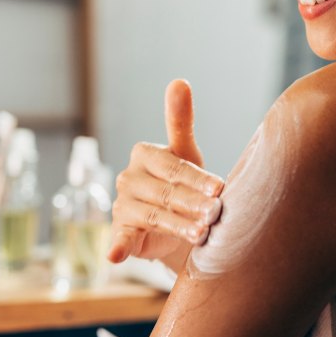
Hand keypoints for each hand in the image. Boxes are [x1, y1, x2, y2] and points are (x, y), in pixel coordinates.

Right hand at [107, 79, 223, 264]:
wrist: (175, 222)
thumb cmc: (183, 182)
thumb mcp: (185, 152)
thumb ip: (180, 120)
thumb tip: (179, 81)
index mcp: (144, 154)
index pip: (174, 166)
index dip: (198, 179)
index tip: (220, 188)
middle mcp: (129, 178)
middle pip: (167, 192)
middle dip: (194, 204)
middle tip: (217, 214)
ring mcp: (122, 205)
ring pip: (156, 216)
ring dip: (179, 226)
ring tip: (203, 235)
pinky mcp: (120, 231)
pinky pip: (119, 238)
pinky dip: (117, 247)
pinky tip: (115, 255)